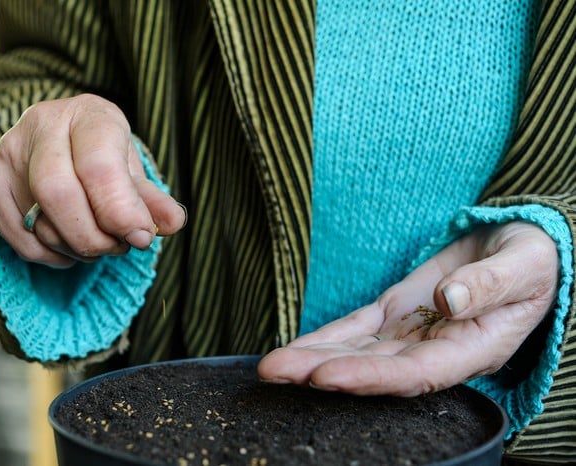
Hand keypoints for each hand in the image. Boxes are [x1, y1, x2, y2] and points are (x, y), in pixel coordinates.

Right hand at [0, 94, 185, 267]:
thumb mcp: (133, 171)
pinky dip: (49, 254)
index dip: (120, 211)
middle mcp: (42, 125)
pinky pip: (16, 235)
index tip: (141, 236)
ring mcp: (8, 151)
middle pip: (58, 194)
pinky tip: (69, 248)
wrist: (62, 139)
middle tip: (118, 247)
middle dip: (94, 236)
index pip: (98, 167)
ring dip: (75, 247)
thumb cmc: (104, 156)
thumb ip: (152, 200)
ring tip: (99, 243)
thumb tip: (172, 224)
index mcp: (88, 115)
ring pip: (36, 220)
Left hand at [258, 221, 558, 395]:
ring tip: (270, 366)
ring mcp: (411, 333)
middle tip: (274, 372)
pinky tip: (295, 347)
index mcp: (471, 348)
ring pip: (356, 352)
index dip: (370, 378)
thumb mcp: (523, 265)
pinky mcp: (395, 312)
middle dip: (321, 373)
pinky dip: (325, 337)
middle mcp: (434, 351)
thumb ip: (490, 284)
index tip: (325, 376)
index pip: (414, 374)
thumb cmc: (532, 260)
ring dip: (312, 359)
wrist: (519, 249)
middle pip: (373, 370)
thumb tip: (449, 301)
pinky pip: (356, 328)